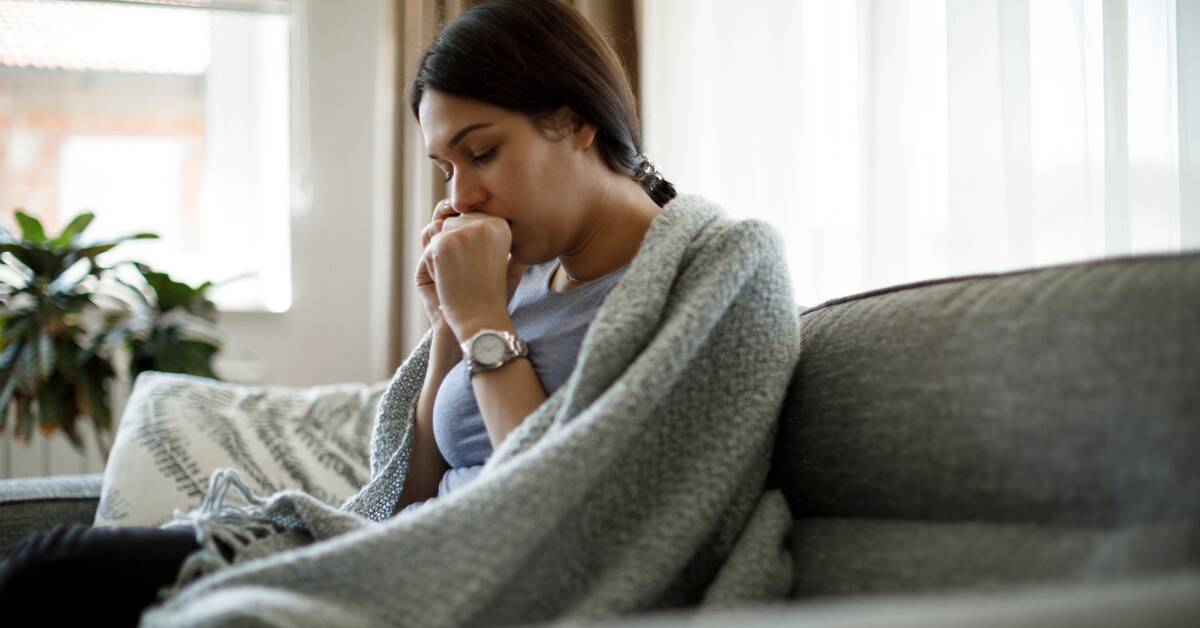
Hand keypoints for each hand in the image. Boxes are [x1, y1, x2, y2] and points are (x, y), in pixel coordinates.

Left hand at [421, 202, 526, 341]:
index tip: (478, 265)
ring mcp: (464, 231)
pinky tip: (449, 280)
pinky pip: (428, 248)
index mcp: (501, 224)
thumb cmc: (490, 294)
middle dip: (451, 247)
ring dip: (441, 255)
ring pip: (437, 233)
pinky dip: (432, 267)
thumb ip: (489, 236)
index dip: (465, 243)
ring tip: (460, 276)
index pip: (466, 218)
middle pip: (450, 223)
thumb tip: (466, 217)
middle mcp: (485, 222)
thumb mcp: (498, 261)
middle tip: (468, 272)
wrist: (481, 320)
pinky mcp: (445, 243)